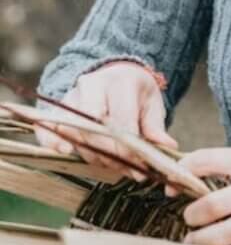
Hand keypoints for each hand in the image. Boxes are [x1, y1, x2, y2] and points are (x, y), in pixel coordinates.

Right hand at [34, 62, 176, 179]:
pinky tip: (66, 153)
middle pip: (94, 127)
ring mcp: (72, 96)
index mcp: (121, 82)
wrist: (116, 74)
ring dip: (92, 155)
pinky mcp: (57, 108)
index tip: (139, 166)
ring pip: (75, 131)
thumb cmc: (136, 93)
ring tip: (113, 167)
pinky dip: (53, 143)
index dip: (128, 146)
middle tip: (127, 171)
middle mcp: (92, 86)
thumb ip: (155, 127)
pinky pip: (48, 127)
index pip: (120, 119)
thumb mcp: (152, 103)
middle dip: (110, 154)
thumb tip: (167, 148)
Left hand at [167, 147, 230, 244]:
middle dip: (192, 216)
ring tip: (195, 242)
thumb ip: (225, 167)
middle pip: (213, 204)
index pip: (207, 161)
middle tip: (189, 220)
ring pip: (226, 234)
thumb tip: (179, 177)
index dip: (181, 174)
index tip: (171, 188)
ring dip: (202, 242)